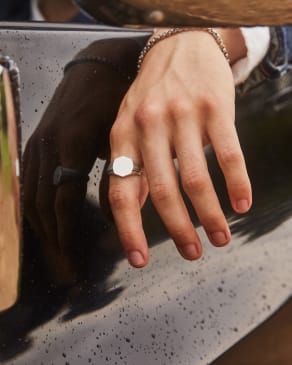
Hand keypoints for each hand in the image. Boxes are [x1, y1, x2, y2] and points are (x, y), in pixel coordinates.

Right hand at [23, 38, 140, 283]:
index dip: (67, 234)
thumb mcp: (124, 136)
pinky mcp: (36, 141)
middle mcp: (47, 145)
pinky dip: (35, 207)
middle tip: (63, 266)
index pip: (62, 202)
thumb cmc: (118, 99)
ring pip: (29, 195)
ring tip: (54, 251)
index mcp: (71, 145)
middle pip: (39, 204)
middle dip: (51, 239)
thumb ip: (122, 176)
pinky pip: (28, 182)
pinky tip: (44, 221)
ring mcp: (37, 142)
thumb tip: (121, 216)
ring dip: (40, 227)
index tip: (73, 259)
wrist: (100, 66)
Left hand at [108, 28, 251, 267]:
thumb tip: (135, 209)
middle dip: (178, 229)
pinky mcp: (215, 108)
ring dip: (210, 215)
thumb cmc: (153, 94)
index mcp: (123, 135)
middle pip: (163, 191)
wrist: (180, 46)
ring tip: (220, 238)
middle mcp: (150, 126)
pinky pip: (229, 154)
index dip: (128, 230)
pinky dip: (238, 184)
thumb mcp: (130, 126)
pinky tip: (242, 204)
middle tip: (192, 253)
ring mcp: (183, 116)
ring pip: (197, 179)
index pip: (120, 191)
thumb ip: (132, 165)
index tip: (139, 260)